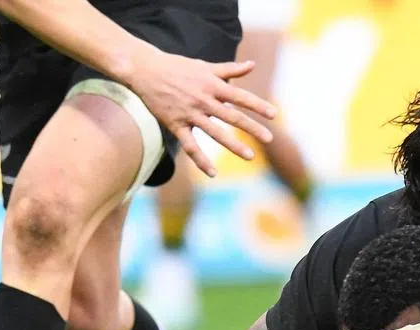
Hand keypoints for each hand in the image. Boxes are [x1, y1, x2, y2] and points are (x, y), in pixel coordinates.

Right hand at [125, 53, 277, 176]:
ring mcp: (190, 114)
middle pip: (232, 116)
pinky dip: (201, 160)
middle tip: (269, 138)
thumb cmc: (177, 67)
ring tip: (250, 156)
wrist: (146, 70)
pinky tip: (213, 173)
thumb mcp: (205, 66)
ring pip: (215, 133)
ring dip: (233, 145)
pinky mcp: (176, 125)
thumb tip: (251, 65)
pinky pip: (190, 146)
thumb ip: (229, 69)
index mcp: (212, 85)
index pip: (240, 96)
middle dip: (252, 127)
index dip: (258, 105)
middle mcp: (204, 100)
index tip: (274, 114)